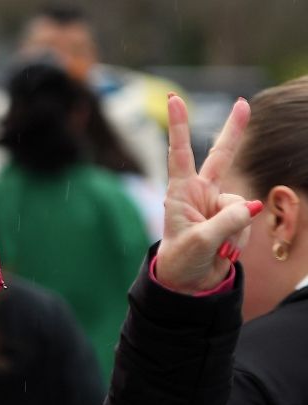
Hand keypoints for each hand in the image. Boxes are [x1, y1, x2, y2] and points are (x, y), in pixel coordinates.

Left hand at [155, 94, 258, 293]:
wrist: (189, 284)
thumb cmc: (182, 261)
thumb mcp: (201, 242)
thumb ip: (227, 221)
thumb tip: (251, 206)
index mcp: (180, 193)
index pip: (180, 153)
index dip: (180, 126)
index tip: (174, 99)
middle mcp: (200, 193)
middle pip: (220, 156)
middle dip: (234, 130)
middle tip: (243, 103)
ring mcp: (218, 205)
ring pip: (242, 204)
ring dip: (233, 229)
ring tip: (215, 247)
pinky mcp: (232, 218)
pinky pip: (246, 221)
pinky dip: (238, 238)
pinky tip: (224, 249)